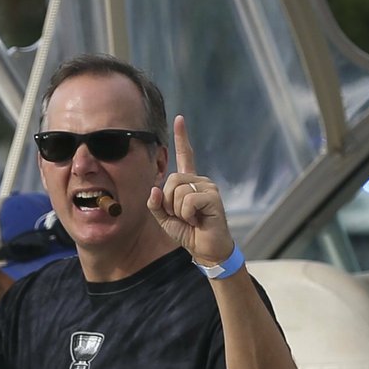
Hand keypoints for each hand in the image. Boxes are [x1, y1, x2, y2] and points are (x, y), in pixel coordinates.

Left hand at [149, 115, 234, 265]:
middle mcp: (200, 181)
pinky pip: (188, 200)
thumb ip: (156, 204)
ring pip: (178, 191)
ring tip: (192, 219)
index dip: (182, 138)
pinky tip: (198, 220)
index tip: (180, 119)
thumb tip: (155, 189)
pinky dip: (187, 214)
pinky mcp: (213, 197)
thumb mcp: (165, 219)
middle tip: (182, 216)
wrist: (206, 249)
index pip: (185, 156)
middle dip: (168, 202)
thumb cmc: (188, 232)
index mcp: (189, 183)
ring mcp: (208, 187)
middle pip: (171, 180)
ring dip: (178, 211)